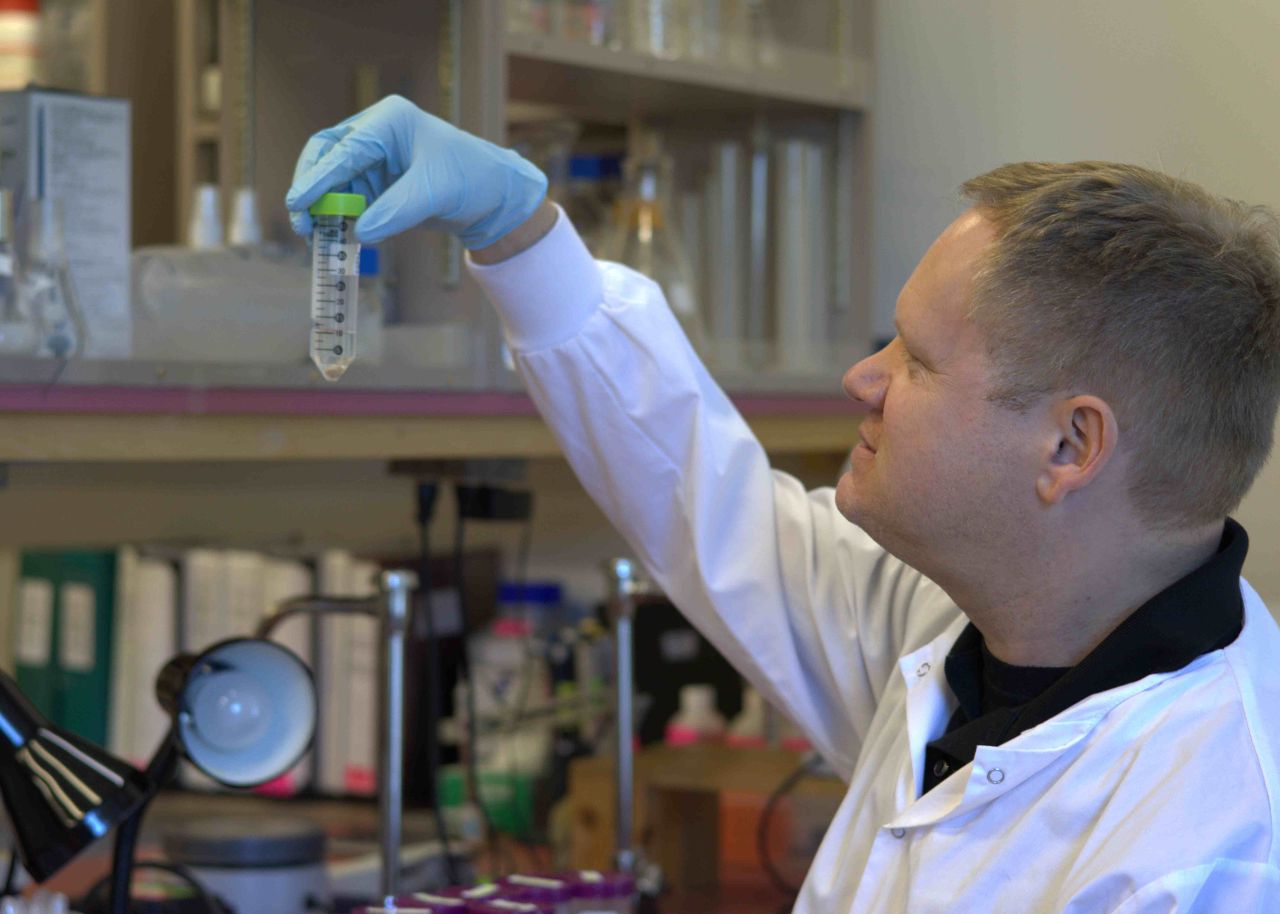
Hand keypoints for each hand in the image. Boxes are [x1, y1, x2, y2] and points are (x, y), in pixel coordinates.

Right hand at [284, 95, 547, 247]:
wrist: (494, 196)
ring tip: (316, 239)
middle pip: (326, 159)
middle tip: (303, 225)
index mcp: (388, 121)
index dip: (317, 178)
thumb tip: (360, 233)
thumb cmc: (470, 179)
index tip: (298, 203)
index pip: (343, 149)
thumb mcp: (433, 194)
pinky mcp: (377, 184)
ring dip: (323, 210)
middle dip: (311, 191)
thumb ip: (395, 212)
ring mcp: (374, 160)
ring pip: (333, 183)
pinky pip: (348, 201)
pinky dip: (340, 220)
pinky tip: (335, 239)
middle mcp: (374, 134)